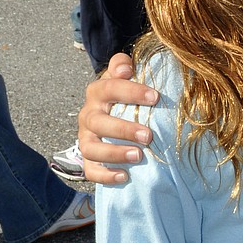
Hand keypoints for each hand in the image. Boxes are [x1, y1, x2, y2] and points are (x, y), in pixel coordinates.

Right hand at [78, 53, 157, 184]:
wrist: (108, 116)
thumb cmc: (122, 96)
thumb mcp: (122, 76)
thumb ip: (122, 65)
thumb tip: (126, 67)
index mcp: (97, 93)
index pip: (109, 88)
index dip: (131, 92)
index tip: (155, 97)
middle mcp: (88, 116)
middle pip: (98, 122)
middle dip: (123, 129)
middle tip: (148, 136)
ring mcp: (86, 139)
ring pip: (91, 148)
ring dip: (113, 154)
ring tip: (138, 156)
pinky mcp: (88, 159)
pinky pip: (90, 170)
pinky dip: (105, 175)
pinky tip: (124, 177)